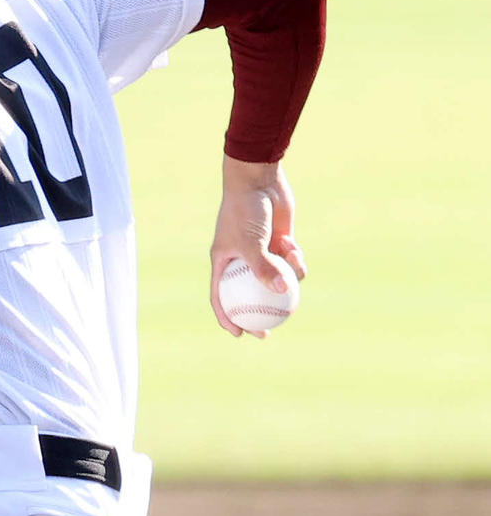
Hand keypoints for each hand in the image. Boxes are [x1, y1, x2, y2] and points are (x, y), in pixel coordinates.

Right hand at [209, 155, 306, 337]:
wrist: (259, 182)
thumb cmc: (245, 211)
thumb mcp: (251, 242)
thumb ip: (263, 268)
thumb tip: (281, 292)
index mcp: (224, 261)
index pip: (220, 296)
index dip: (228, 318)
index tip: (241, 334)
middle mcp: (241, 259)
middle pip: (249, 294)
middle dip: (260, 313)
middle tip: (271, 330)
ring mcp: (262, 252)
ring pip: (276, 278)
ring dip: (287, 275)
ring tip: (292, 263)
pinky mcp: (280, 243)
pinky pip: (290, 263)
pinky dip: (295, 260)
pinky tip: (294, 247)